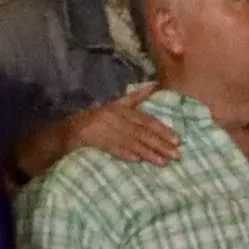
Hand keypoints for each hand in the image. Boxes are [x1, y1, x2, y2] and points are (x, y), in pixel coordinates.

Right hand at [67, 88, 182, 167]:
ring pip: (130, 143)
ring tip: (163, 162)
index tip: (178, 140)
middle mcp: (116, 118)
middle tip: (177, 155)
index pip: (146, 121)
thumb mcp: (117, 104)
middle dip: (160, 145)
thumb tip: (154, 86)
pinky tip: (137, 160)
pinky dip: (125, 154)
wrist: (70, 128)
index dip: (162, 130)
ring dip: (147, 153)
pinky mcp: (96, 141)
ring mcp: (105, 130)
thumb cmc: (99, 116)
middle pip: (141, 133)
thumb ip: (136, 97)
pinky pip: (113, 148)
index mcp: (122, 110)